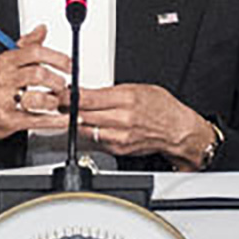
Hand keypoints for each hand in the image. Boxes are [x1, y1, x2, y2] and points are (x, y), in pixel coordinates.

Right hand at [0, 32, 71, 160]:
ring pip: (38, 98)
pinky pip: (38, 120)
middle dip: (57, 81)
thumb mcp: (6, 63)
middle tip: (63, 85)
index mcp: (5, 61)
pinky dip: (56, 121)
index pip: (35, 52)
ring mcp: (5, 100)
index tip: (69, 64)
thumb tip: (42, 29)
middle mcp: (4, 79)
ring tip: (56, 100)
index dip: (57, 57)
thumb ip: (27, 45)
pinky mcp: (9, 120)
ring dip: (54, 100)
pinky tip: (67, 118)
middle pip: (38, 74)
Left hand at [74, 82, 212, 166]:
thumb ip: (112, 91)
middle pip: (83, 114)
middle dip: (69, 109)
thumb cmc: (162, 108)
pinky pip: (96, 140)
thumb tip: (89, 92)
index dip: (70, 96)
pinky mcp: (119, 149)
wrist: (177, 131)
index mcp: (127, 99)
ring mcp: (120, 136)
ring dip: (78, 122)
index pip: (88, 98)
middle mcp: (123, 119)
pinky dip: (90, 133)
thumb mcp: (138, 88)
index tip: (62, 93)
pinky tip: (91, 126)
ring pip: (86, 129)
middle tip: (61, 103)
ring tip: (74, 115)